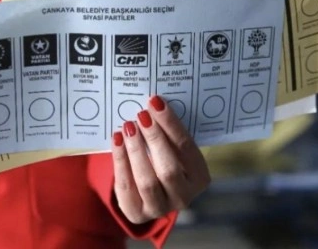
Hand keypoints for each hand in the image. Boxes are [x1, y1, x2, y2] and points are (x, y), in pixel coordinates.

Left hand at [111, 95, 210, 223]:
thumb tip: (155, 104)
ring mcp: (160, 208)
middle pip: (168, 169)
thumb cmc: (166, 160)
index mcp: (200, 178)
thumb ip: (170, 135)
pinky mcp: (137, 213)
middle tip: (141, 115)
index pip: (186, 149)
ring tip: (127, 127)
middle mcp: (183, 197)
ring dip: (136, 151)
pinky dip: (120, 161)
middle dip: (154, 139)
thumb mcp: (175, 151)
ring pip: (147, 181)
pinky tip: (117, 140)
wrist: (152, 193)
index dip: (171, 125)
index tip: (157, 103)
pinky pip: (126, 187)